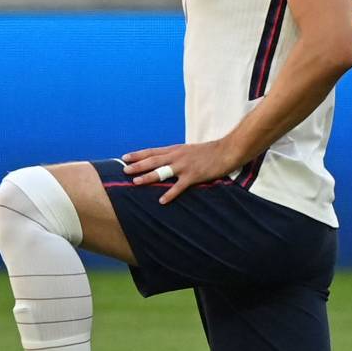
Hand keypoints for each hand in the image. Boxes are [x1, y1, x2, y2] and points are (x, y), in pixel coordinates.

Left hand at [121, 138, 244, 203]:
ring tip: (136, 182)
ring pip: (162, 171)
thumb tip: (166, 161)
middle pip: (153, 160)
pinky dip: (170, 194)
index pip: (153, 151)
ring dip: (148, 177)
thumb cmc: (210, 152)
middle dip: (138, 165)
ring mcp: (185, 166)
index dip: (138, 154)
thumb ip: (177, 155)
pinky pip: (179, 186)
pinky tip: (162, 201)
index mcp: (176, 149)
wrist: (227, 150)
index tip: (125, 157)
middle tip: (124, 170)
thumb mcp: (190, 150)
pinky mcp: (194, 176)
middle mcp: (177, 156)